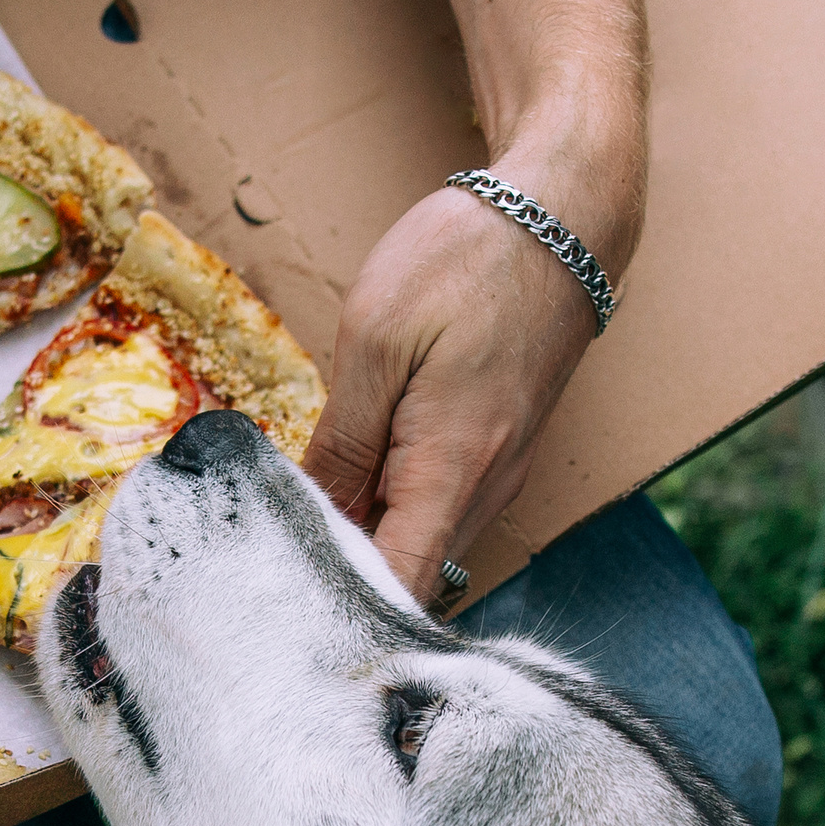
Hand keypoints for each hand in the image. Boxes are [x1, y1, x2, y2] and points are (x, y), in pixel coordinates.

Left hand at [302, 138, 637, 607]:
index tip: (278, 602)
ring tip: (292, 517)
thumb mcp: (376, 340)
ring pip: (420, 541)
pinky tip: (342, 479)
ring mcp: (498, 474)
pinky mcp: (496, 452)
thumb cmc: (467, 261)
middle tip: (263, 557)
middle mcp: (486, 489)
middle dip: (339, 577)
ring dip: (362, 538)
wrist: (561, 217)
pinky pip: (436, 506)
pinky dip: (389, 508)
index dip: (339, 608)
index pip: (399, 585)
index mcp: (452, 469)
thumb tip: (310, 514)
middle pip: (407, 574)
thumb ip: (344, 440)